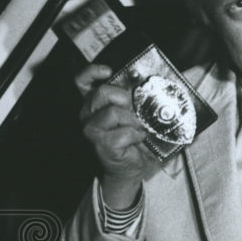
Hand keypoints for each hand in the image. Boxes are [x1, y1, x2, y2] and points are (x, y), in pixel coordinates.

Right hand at [76, 64, 159, 206]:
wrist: (131, 169)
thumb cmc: (132, 140)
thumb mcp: (133, 115)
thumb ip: (136, 101)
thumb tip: (159, 88)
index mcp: (94, 104)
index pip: (82, 81)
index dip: (92, 72)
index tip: (108, 71)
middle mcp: (87, 115)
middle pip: (101, 93)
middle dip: (123, 97)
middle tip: (134, 110)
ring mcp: (92, 131)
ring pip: (112, 112)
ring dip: (132, 120)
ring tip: (138, 127)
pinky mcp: (101, 145)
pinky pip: (123, 133)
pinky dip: (136, 135)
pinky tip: (138, 139)